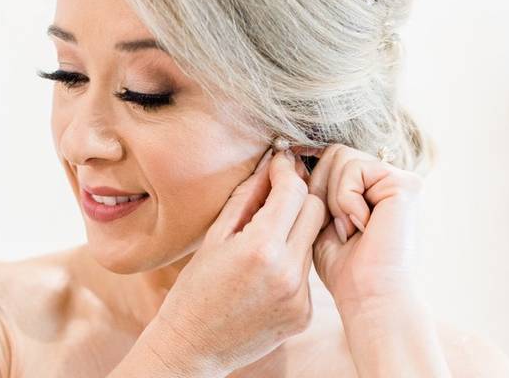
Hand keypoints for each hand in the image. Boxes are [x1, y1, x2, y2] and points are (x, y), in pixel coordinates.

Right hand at [147, 148, 325, 376]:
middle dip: (298, 195)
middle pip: (315, 211)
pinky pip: (307, 272)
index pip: (293, 191)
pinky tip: (265, 272)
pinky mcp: (305, 314)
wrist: (194, 346)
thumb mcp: (215, 236)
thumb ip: (247, 198)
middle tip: (278, 191)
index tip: (279, 162)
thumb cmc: (196, 288)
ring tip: (263, 237)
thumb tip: (269, 165)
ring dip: (294, 230)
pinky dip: (291, 263)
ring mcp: (300, 296)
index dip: (286, 170)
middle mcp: (288, 272)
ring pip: (311, 240)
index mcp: (261, 248)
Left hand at [301, 143, 424, 313]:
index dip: (313, 183)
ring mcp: (399, 179)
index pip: (329, 159)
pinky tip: (362, 227)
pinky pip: (355, 169)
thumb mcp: (321, 218)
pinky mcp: (405, 184)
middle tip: (339, 228)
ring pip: (340, 156)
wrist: (369, 296)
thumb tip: (291, 153)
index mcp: (371, 187)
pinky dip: (346, 200)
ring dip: (334, 199)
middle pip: (333, 153)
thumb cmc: (343, 267)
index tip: (323, 220)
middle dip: (322, 191)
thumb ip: (315, 186)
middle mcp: (388, 179)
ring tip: (350, 229)